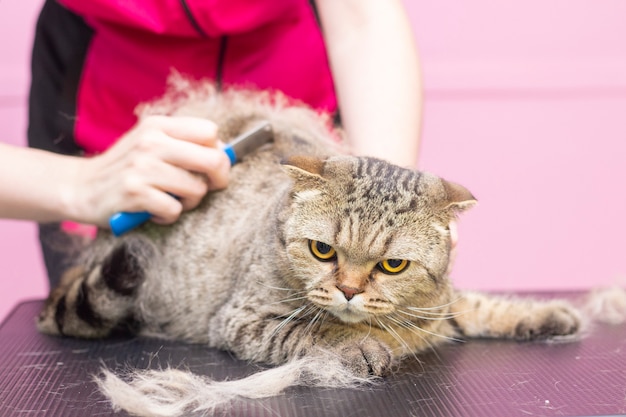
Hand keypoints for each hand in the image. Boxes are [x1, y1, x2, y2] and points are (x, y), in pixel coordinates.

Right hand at [69, 116, 229, 226]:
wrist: (81, 187)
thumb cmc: (126, 168)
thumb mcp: (150, 143)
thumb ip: (183, 144)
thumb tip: (225, 152)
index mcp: (158, 125)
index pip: (210, 131)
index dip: (219, 152)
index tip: (210, 167)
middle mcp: (152, 142)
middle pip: (213, 159)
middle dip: (218, 179)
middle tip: (208, 188)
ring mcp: (142, 167)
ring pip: (197, 189)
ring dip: (189, 201)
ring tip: (170, 199)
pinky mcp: (135, 193)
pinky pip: (175, 209)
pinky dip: (169, 216)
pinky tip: (154, 211)